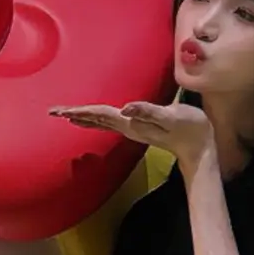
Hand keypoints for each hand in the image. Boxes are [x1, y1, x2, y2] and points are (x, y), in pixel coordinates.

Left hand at [50, 98, 214, 165]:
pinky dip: (97, 118)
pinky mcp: (139, 127)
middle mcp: (128, 127)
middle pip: (95, 119)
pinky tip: (93, 117)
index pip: (100, 114)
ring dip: (83, 117)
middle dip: (74, 115)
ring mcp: (133, 129)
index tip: (60, 111)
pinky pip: (110, 121)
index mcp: (132, 123)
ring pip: (101, 121)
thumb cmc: (191, 128)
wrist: (201, 147)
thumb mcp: (172, 117)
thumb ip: (149, 112)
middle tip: (52, 111)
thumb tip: (125, 108)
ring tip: (65, 114)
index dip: (81, 110)